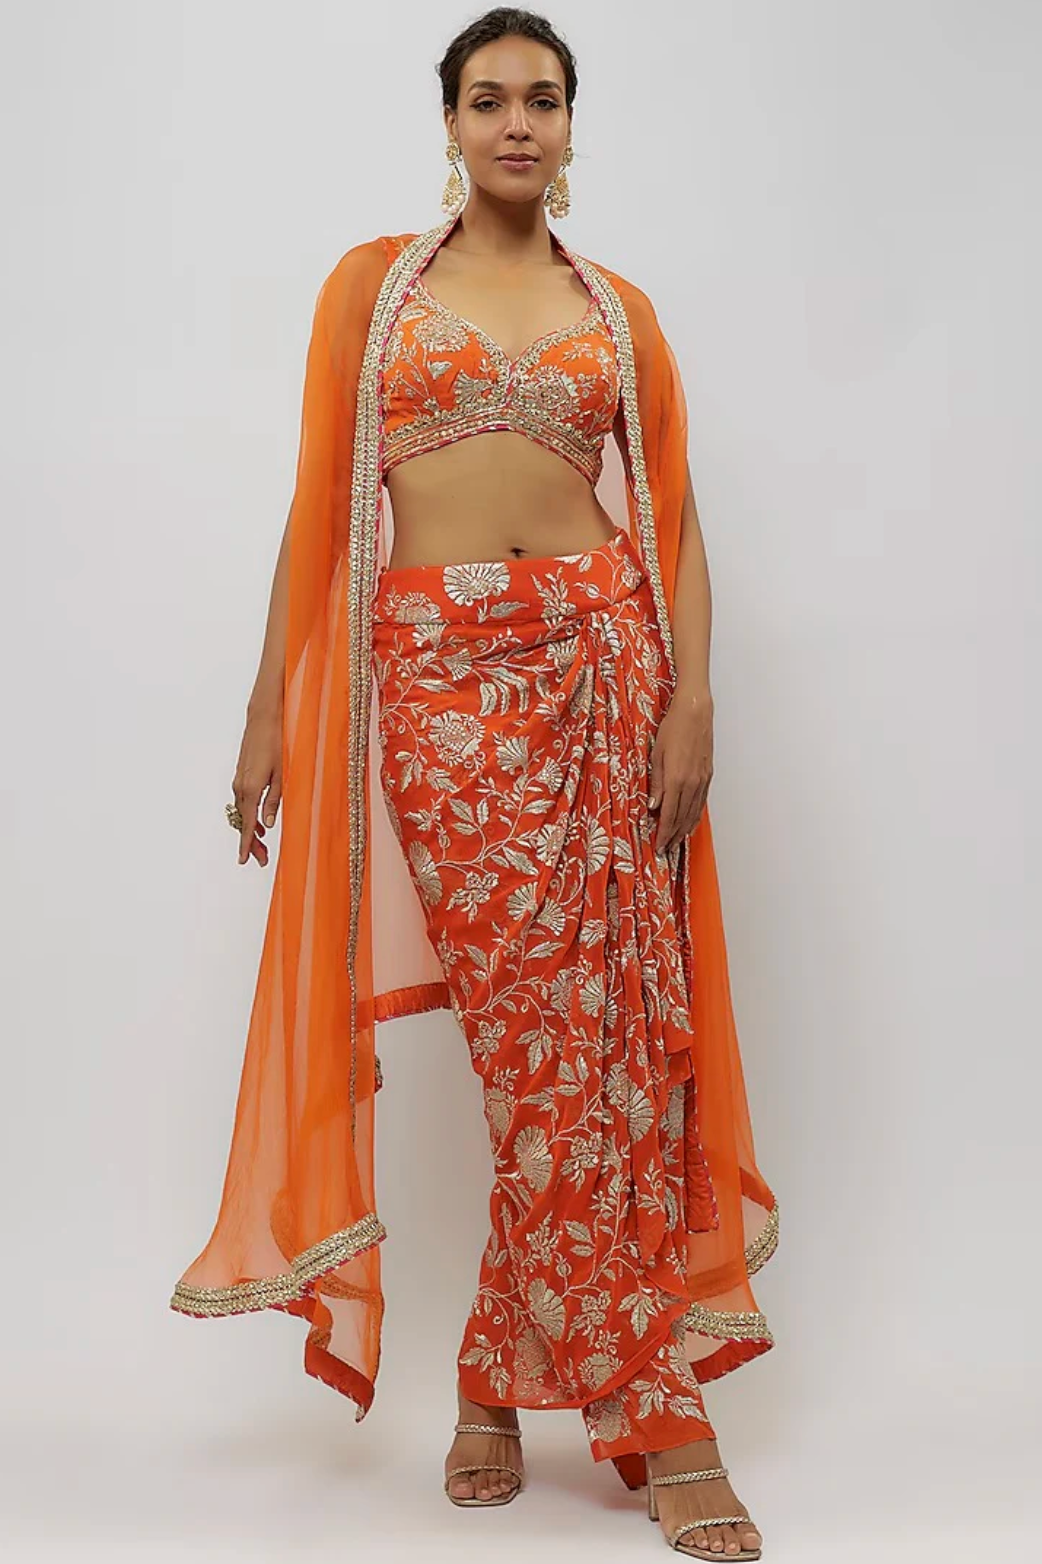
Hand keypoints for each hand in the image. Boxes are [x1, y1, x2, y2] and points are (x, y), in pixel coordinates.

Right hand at [230, 703, 282, 866]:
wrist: (265, 715)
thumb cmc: (279, 742)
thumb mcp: (283, 774)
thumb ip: (275, 800)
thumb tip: (267, 825)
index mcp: (250, 789)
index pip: (247, 824)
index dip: (246, 845)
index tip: (245, 861)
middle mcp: (240, 786)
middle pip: (242, 821)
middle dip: (250, 841)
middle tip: (262, 859)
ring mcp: (239, 778)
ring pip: (242, 810)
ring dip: (250, 828)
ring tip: (262, 844)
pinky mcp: (242, 772)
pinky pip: (242, 799)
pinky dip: (249, 813)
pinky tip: (259, 819)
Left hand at [648, 685, 713, 855]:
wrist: (695, 712)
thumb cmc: (673, 728)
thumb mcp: (656, 755)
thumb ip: (657, 783)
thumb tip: (653, 806)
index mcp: (677, 779)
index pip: (670, 815)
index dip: (664, 833)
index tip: (658, 846)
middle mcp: (692, 783)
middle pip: (683, 818)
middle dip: (674, 836)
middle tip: (666, 849)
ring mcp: (703, 779)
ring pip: (694, 812)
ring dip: (685, 829)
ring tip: (677, 840)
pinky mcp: (708, 774)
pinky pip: (702, 801)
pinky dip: (695, 815)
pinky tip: (690, 820)